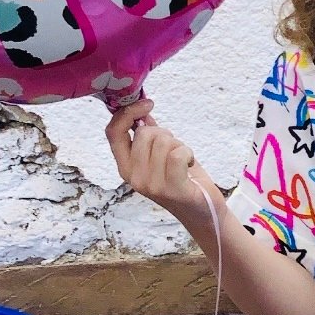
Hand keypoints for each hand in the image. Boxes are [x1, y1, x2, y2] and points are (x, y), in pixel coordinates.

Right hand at [106, 99, 222, 224]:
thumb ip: (148, 136)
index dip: (127, 113)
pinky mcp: (171, 189)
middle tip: (173, 150)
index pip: (113, 133)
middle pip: (143, 133)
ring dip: (178, 145)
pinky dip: (188, 153)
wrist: (202, 210)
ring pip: (161, 141)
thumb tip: (141, 111)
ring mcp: (150, 184)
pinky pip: (177, 154)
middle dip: (163, 133)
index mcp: (126, 167)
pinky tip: (189, 165)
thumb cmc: (182, 179)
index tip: (147, 104)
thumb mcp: (160, 155)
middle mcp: (133, 177)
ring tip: (182, 160)